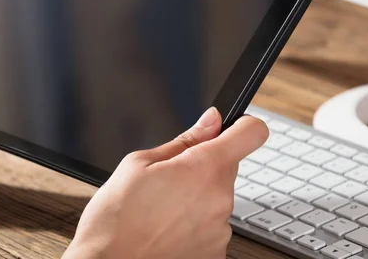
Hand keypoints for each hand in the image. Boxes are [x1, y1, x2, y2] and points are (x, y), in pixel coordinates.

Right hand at [64, 107, 267, 258]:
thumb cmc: (115, 217)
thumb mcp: (139, 163)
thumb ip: (184, 140)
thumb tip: (211, 121)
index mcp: (203, 169)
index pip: (252, 133)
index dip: (241, 126)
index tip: (231, 129)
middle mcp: (220, 200)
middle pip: (227, 168)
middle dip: (203, 167)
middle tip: (168, 178)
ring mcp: (220, 230)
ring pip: (216, 198)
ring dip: (197, 197)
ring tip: (161, 208)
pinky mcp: (216, 253)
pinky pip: (212, 226)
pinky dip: (195, 224)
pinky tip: (166, 228)